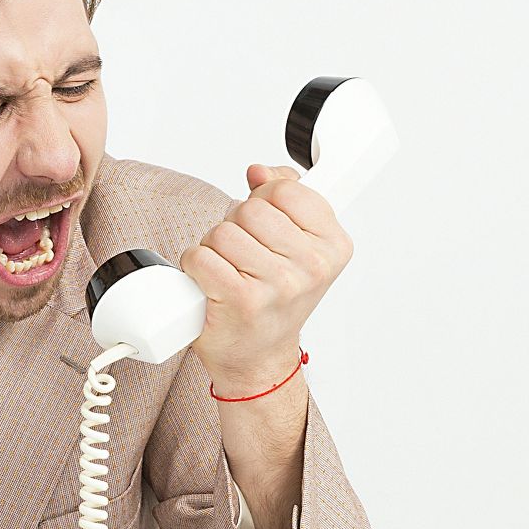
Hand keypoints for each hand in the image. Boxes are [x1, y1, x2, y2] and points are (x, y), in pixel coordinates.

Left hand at [178, 164, 352, 391]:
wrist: (259, 357)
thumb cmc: (275, 300)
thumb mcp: (296, 245)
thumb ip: (285, 196)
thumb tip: (259, 171)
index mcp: (333, 246)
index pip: (286, 189)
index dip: (265, 200)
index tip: (267, 223)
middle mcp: (311, 266)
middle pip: (250, 209)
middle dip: (236, 226)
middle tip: (243, 255)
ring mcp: (278, 284)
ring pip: (222, 232)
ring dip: (214, 248)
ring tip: (229, 271)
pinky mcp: (241, 300)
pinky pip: (201, 257)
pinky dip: (195, 266)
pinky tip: (211, 283)